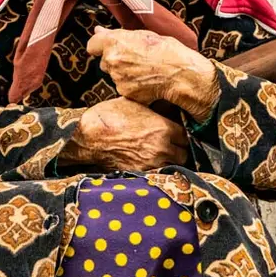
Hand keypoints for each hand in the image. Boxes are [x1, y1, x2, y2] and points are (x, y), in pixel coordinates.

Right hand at [59, 97, 189, 170]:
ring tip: (161, 154)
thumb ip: (156, 108)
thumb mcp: (136, 103)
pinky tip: (150, 161)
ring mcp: (151, 163)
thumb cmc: (110, 115)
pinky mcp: (140, 172)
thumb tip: (169, 104)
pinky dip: (157, 169)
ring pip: (172, 166)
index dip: (182, 134)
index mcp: (165, 129)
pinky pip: (157, 173)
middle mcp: (162, 148)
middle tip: (172, 145)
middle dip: (179, 150)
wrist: (89, 135)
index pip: (186, 136)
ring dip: (169, 161)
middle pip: (183, 154)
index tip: (177, 133)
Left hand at [86, 27, 219, 119]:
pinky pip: (124, 87)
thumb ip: (118, 34)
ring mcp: (117, 79)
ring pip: (114, 75)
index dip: (100, 46)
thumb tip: (99, 32)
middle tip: (136, 58)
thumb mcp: (144, 35)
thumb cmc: (167, 51)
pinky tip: (146, 81)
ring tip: (145, 70)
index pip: (92, 45)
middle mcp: (111, 61)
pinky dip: (132, 86)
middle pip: (104, 61)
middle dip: (115, 60)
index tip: (108, 47)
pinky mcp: (125, 92)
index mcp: (113, 42)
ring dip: (124, 73)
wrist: (181, 74)